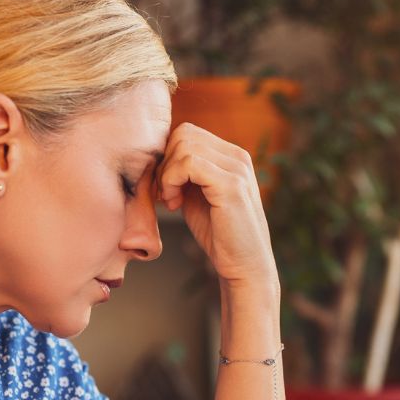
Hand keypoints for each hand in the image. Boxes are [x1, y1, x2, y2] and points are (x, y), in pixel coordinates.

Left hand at [155, 122, 277, 287]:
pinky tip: (175, 204)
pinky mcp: (231, 185)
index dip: (168, 158)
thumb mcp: (197, 196)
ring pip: (184, 145)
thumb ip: (184, 174)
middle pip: (183, 133)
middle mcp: (238, 156)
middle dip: (165, 163)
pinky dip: (172, 181)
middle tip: (166, 195)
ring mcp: (237, 169)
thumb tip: (156, 158)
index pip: (188, 133)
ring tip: (172, 201)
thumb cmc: (219, 235)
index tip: (166, 189)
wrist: (244, 267)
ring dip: (167, 174)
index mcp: (232, 156)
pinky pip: (188, 162)